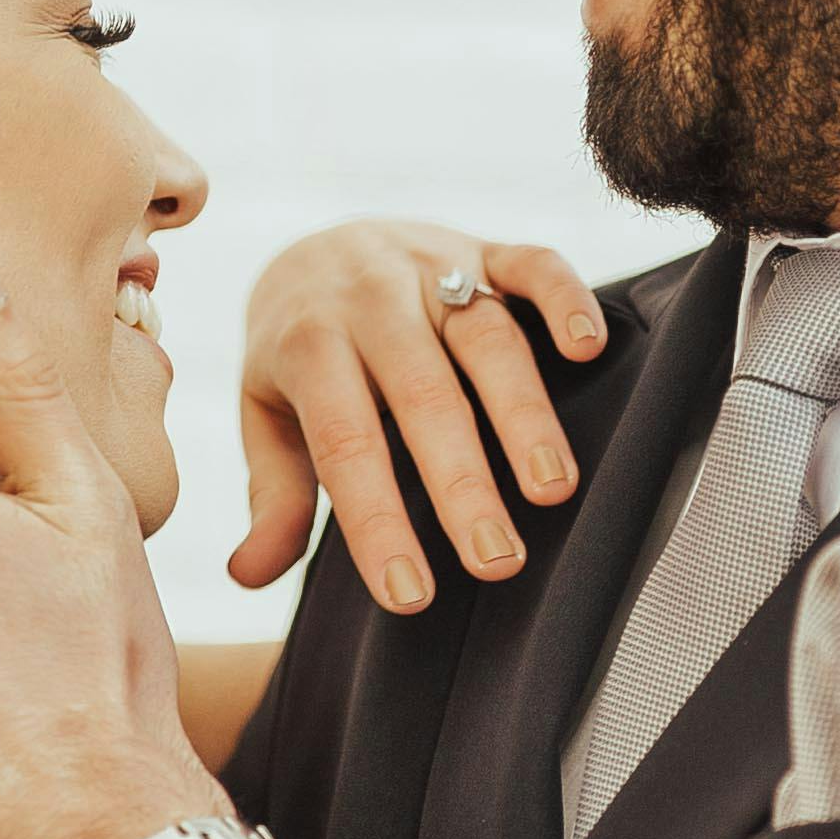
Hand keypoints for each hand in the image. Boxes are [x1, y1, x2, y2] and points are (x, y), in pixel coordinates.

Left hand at [232, 224, 607, 612]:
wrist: (313, 243)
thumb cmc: (298, 354)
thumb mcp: (266, 414)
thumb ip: (273, 492)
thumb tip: (250, 574)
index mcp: (307, 344)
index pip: (344, 443)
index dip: (376, 521)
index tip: (409, 595)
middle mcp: (370, 299)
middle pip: (423, 394)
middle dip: (462, 482)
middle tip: (497, 560)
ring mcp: (432, 265)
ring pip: (486, 337)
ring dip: (524, 414)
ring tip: (552, 489)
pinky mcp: (485, 247)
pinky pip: (532, 264)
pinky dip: (565, 299)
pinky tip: (589, 349)